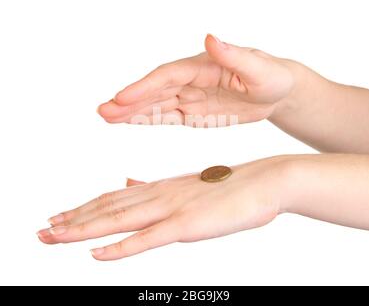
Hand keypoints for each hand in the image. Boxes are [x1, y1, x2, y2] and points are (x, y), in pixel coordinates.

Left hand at [37, 157, 289, 260]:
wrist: (266, 180)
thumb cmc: (232, 187)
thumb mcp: (189, 186)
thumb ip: (157, 187)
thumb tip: (127, 182)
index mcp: (162, 187)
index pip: (114, 199)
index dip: (84, 209)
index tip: (60, 217)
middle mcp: (160, 195)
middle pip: (108, 209)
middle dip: (72, 221)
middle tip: (42, 230)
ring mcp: (173, 209)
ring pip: (119, 220)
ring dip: (84, 230)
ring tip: (53, 237)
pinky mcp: (188, 225)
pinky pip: (148, 239)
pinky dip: (120, 248)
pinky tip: (97, 254)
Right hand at [98, 34, 295, 125]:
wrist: (277, 92)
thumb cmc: (271, 76)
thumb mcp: (258, 67)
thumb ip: (233, 55)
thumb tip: (210, 38)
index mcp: (203, 66)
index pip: (169, 76)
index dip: (145, 87)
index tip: (122, 97)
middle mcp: (191, 81)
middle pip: (155, 91)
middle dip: (129, 101)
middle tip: (103, 111)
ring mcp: (190, 97)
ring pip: (156, 105)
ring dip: (132, 112)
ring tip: (106, 116)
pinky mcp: (194, 114)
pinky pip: (167, 117)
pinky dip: (147, 119)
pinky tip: (129, 121)